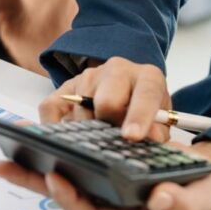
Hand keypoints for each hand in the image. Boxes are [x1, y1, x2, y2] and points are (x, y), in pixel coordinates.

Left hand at [0, 141, 210, 209]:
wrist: (193, 179)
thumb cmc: (192, 192)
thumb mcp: (194, 199)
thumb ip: (179, 202)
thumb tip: (160, 198)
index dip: (70, 200)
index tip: (54, 179)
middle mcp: (103, 207)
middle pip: (60, 197)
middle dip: (31, 182)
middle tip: (3, 167)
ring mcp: (94, 191)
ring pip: (55, 180)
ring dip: (28, 167)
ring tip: (3, 150)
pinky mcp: (89, 173)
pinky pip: (61, 165)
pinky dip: (42, 152)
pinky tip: (24, 138)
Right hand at [40, 56, 171, 142]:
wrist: (125, 92)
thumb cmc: (143, 109)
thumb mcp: (159, 121)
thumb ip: (158, 132)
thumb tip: (151, 139)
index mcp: (148, 77)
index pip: (145, 95)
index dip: (139, 116)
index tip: (132, 136)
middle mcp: (118, 70)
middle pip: (107, 101)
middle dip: (109, 125)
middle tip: (113, 139)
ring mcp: (89, 76)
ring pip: (81, 109)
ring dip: (88, 130)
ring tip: (98, 135)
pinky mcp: (65, 86)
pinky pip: (50, 107)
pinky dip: (53, 124)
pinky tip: (64, 136)